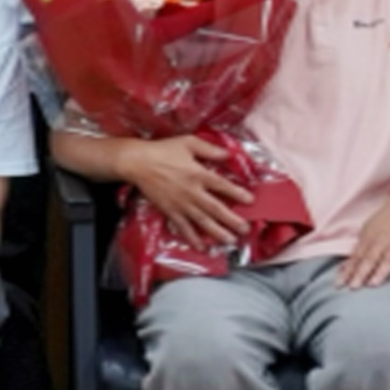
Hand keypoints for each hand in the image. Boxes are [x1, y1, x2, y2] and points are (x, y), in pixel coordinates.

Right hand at [122, 136, 246, 247]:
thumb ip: (210, 149)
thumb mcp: (188, 143)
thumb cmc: (164, 151)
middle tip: (245, 229)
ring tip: (230, 241)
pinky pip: (183, 228)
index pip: (222, 186)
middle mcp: (192, 192)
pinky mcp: (170, 212)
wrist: (138, 163)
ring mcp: (181, 204)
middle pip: (215, 209)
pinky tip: (202, 247)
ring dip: (217, 233)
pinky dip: (192, 239)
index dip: (238, 193)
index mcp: (198, 174)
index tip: (250, 201)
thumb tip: (229, 154)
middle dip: (232, 220)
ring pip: (202, 222)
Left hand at [339, 194, 389, 289]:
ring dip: (380, 272)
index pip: (356, 257)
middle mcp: (381, 241)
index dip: (347, 271)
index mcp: (368, 238)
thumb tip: (345, 268)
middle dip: (360, 273)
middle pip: (369, 259)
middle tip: (353, 286)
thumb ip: (359, 249)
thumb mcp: (369, 229)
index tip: (339, 284)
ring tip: (373, 284)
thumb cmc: (387, 218)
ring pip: (387, 260)